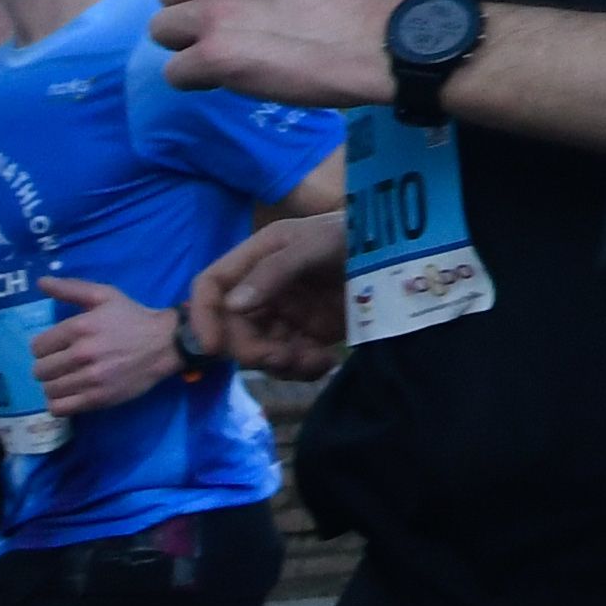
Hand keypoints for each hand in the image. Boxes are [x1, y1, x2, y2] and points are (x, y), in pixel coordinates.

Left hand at [29, 277, 181, 414]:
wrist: (166, 344)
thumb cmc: (133, 318)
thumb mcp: (105, 296)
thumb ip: (71, 289)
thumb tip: (41, 282)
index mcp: (80, 327)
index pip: (37, 347)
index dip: (45, 347)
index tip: (58, 347)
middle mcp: (82, 354)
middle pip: (40, 371)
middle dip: (48, 366)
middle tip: (63, 363)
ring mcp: (90, 379)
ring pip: (49, 390)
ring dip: (55, 384)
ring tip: (68, 378)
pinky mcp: (98, 398)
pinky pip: (60, 408)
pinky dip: (59, 403)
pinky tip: (70, 394)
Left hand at [152, 0, 400, 107]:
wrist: (375, 42)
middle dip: (189, 7)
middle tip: (223, 23)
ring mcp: (215, 13)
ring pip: (162, 29)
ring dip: (188, 43)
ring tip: (223, 49)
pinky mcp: (215, 56)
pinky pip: (174, 71)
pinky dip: (195, 78)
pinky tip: (224, 76)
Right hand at [190, 215, 348, 381]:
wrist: (402, 254)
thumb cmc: (357, 236)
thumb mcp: (316, 245)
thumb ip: (275, 271)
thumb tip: (232, 305)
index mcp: (258, 257)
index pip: (211, 286)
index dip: (202, 316)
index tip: (213, 347)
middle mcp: (265, 287)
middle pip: (233, 328)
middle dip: (252, 349)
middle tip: (282, 357)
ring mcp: (286, 312)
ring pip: (260, 350)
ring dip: (279, 363)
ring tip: (312, 360)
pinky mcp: (309, 333)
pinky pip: (290, 360)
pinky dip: (302, 368)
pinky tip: (326, 363)